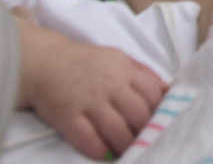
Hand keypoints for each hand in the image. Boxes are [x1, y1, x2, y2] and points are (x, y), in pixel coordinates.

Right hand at [20, 40, 166, 159]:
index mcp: (125, 70)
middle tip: (147, 142)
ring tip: (129, 150)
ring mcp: (89, 101)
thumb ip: (142, 74)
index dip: (160, 112)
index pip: (153, 94)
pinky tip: (106, 155)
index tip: (162, 124)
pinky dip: (101, 150)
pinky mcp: (68, 116)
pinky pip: (89, 139)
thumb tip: (168, 91)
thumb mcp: (119, 58)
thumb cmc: (87, 63)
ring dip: (126, 144)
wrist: (45, 62)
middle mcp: (110, 85)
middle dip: (145, 132)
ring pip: (117, 130)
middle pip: (138, 114)